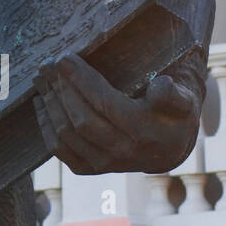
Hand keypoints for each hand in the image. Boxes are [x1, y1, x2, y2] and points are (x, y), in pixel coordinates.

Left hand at [32, 54, 200, 174]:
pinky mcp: (91, 168)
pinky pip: (60, 149)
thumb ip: (174, 94)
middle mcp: (126, 153)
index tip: (64, 57)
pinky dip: (45, 126)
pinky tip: (41, 102)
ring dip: (50, 103)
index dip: (81, 79)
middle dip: (61, 88)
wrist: (169, 144)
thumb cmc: (172, 111)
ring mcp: (106, 164)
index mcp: (148, 132)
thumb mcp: (183, 97)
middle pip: (81, 118)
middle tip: (48, 63)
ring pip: (67, 134)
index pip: (105, 104)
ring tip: (41, 77)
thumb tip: (160, 85)